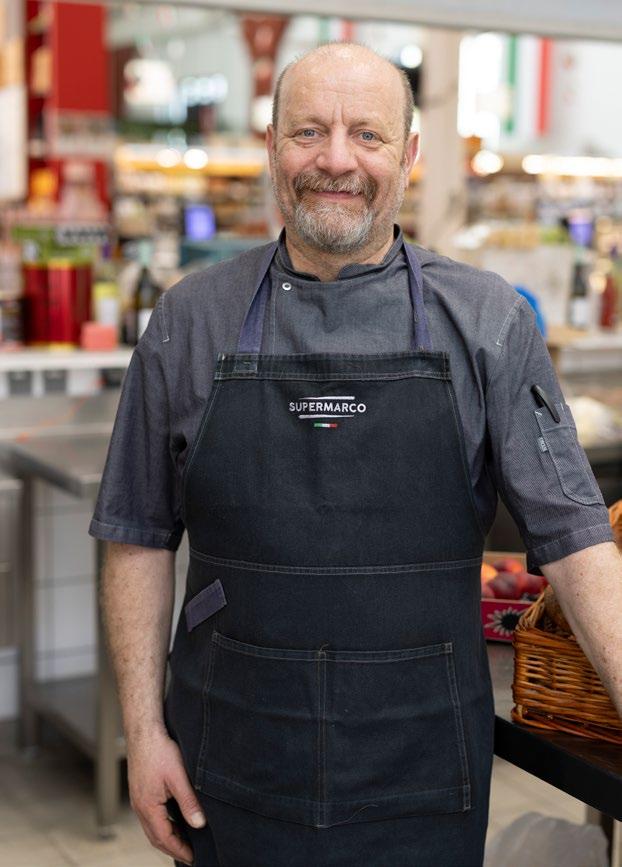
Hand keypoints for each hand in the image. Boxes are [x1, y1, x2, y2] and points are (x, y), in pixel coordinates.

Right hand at [127, 727, 206, 864]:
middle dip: (173, 848)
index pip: (164, 838)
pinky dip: (162, 825)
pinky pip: (150, 816)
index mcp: (147, 806)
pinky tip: (174, 821)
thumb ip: (189, 802)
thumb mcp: (179, 777)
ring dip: (168, 837)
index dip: (180, 850)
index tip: (194, 858)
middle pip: (156, 837)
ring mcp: (138, 799)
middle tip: (190, 855)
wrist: (144, 731)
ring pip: (152, 828)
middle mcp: (139, 807)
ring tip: (185, 842)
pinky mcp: (140, 791)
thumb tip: (200, 824)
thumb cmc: (160, 750)